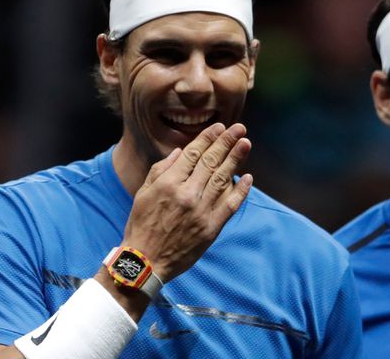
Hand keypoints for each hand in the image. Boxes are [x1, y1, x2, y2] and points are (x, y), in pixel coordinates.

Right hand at [121, 122, 252, 281]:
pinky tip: (248, 177)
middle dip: (226, 142)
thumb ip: (161, 170)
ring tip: (245, 144)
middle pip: (210, 162)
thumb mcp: (142, 194)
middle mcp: (186, 194)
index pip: (192, 154)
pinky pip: (230, 205)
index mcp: (168, 184)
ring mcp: (201, 211)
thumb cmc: (141, 226)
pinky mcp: (211, 227)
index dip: (207, 138)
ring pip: (222, 179)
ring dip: (235, 159)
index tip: (219, 127)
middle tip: (239, 128)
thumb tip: (180, 152)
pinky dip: (240, 190)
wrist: (145, 262)